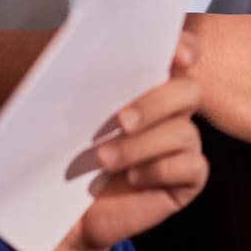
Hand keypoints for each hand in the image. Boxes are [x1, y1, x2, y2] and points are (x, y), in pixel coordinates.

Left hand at [60, 34, 209, 250]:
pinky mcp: (186, 179)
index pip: (182, 53)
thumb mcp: (66, 105)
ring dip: (141, 146)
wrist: (58, 206)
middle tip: (119, 120)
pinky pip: (192, 166)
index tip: (174, 54)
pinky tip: (132, 179)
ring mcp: (182, 144)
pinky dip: (158, 170)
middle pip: (189, 90)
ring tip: (103, 160)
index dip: (184, 48)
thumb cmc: (63, 150)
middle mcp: (171, 109)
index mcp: (149, 81)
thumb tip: (91, 45)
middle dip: (155, 102)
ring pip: (185, 132)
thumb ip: (85, 74)